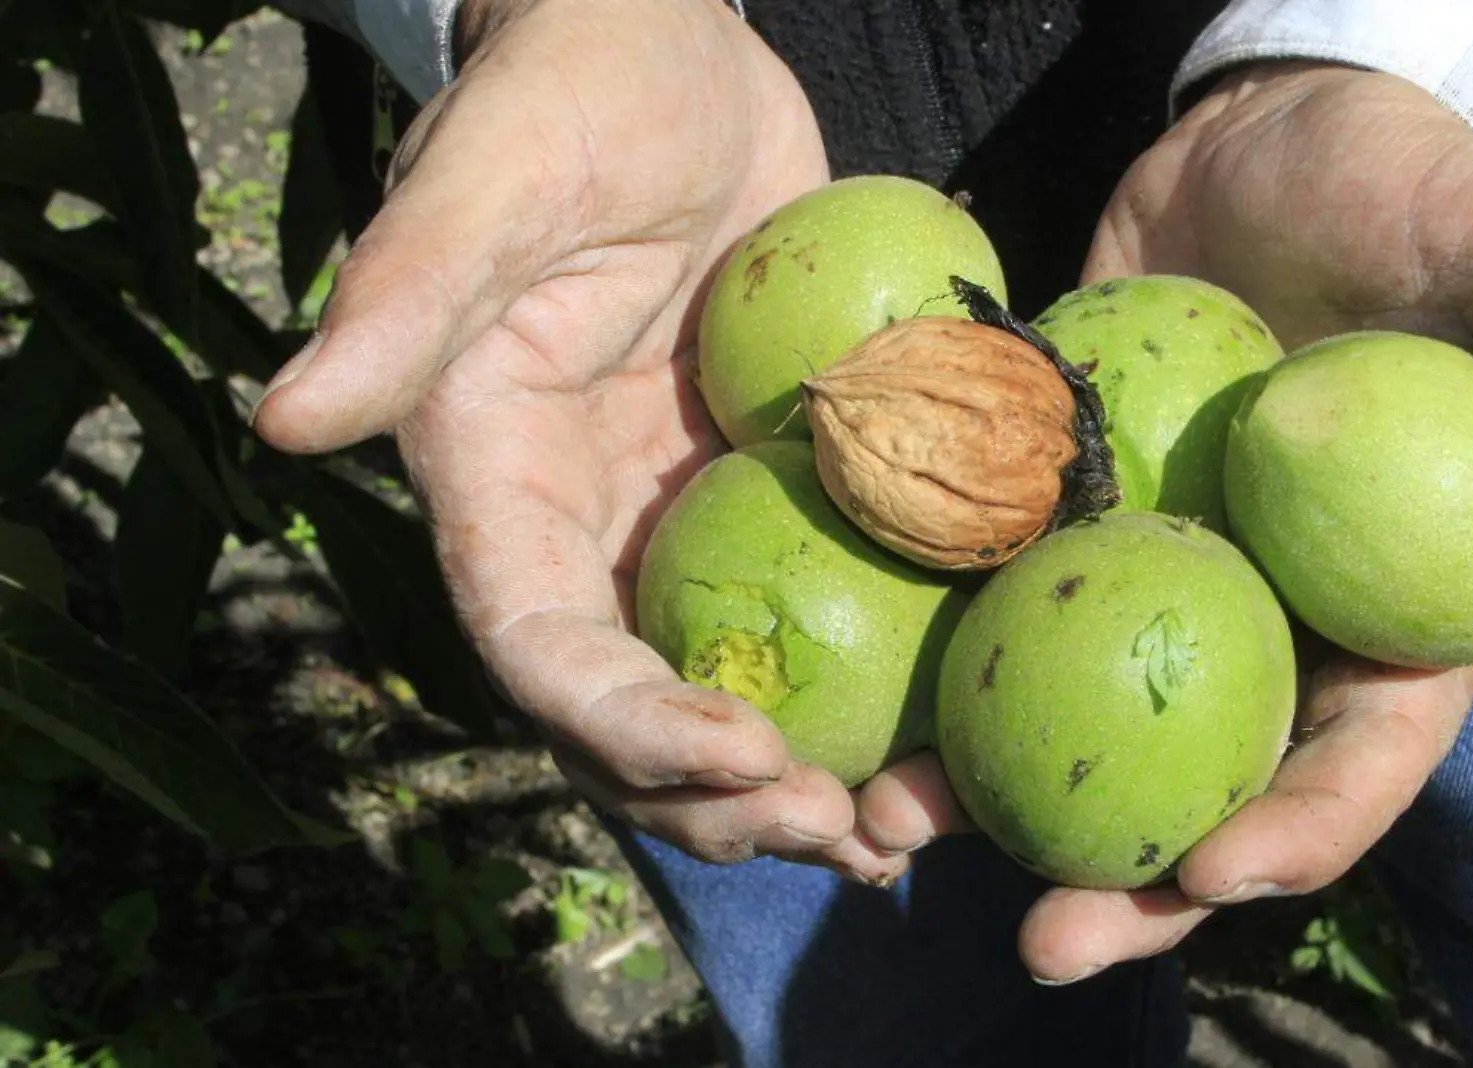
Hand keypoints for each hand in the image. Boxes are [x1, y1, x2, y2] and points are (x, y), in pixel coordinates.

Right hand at [252, 0, 896, 878]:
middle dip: (726, 802)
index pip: (543, 647)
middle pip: (635, 719)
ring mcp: (687, 523)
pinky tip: (949, 729)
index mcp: (500, 485)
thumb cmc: (574, 89)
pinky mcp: (775, 497)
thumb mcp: (494, 179)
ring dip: (805, 784)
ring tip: (903, 831)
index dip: (628, 725)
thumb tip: (287, 420)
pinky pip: (823, 612)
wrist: (672, 54)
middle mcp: (588, 531)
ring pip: (730, 692)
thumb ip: (405, 293)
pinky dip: (876, 687)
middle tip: (845, 837)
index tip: (744, 755)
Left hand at [853, 61, 1472, 981]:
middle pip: (1206, 787)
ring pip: (1078, 732)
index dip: (1305, 825)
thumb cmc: (1398, 188)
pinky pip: (990, 623)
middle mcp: (1268, 628)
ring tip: (895, 839)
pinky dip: (928, 678)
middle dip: (1132, 886)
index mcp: (1393, 610)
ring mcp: (1151, 591)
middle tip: (1048, 943)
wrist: (1245, 144)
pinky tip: (858, 724)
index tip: (1218, 867)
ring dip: (992, 809)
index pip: (1367, 751)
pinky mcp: (1054, 536)